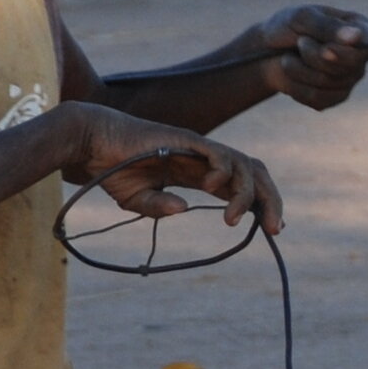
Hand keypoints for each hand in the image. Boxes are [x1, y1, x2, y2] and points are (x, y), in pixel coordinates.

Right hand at [61, 105, 283, 235]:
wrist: (91, 143)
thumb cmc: (112, 169)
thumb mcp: (137, 200)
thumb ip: (159, 208)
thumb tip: (183, 210)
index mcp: (200, 174)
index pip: (243, 186)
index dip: (263, 205)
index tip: (272, 229)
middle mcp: (206, 159)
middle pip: (255, 173)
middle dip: (271, 200)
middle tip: (275, 230)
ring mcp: (198, 147)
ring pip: (244, 165)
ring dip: (246, 194)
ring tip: (231, 220)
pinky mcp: (186, 139)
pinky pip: (218, 153)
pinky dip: (223, 171)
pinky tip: (212, 188)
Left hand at [256, 5, 367, 110]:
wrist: (267, 51)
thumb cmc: (288, 27)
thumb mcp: (303, 18)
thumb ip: (328, 26)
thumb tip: (356, 36)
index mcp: (361, 29)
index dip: (348, 52)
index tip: (326, 48)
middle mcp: (360, 57)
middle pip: (347, 66)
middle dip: (315, 56)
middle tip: (300, 43)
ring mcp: (349, 79)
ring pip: (328, 82)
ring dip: (299, 69)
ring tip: (288, 58)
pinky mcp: (334, 98)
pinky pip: (318, 98)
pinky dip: (296, 85)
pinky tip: (290, 73)